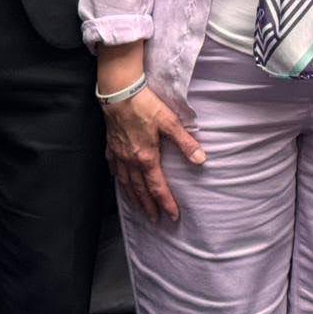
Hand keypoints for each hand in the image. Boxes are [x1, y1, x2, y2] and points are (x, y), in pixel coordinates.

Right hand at [101, 85, 206, 222]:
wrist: (119, 93)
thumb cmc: (145, 105)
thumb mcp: (170, 122)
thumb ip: (185, 142)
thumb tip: (201, 160)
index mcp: (146, 157)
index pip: (157, 187)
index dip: (166, 203)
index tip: (172, 216)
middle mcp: (130, 161)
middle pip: (140, 190)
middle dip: (148, 206)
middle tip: (154, 220)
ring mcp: (118, 155)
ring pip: (126, 184)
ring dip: (133, 198)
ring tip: (139, 208)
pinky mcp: (111, 147)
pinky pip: (114, 169)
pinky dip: (119, 180)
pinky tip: (121, 182)